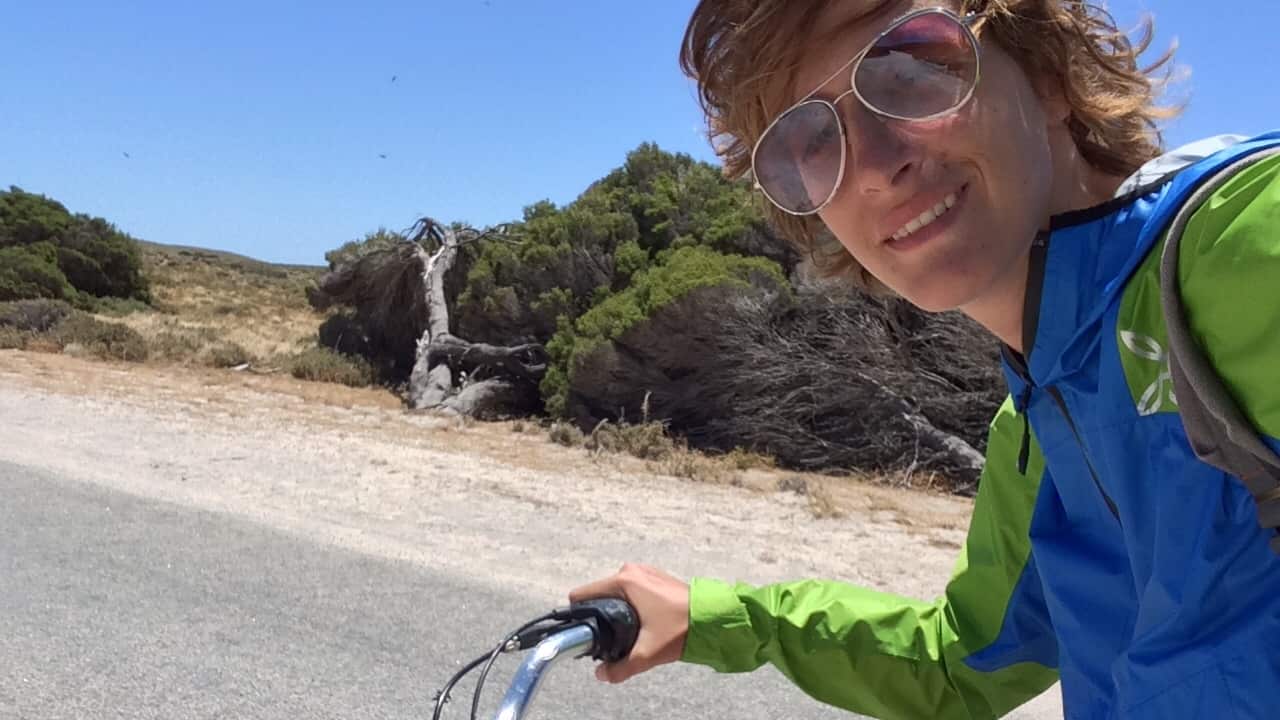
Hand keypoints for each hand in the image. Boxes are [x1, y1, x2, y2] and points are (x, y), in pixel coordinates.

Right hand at [569, 563, 690, 682]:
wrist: (713, 619)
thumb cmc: (681, 629)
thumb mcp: (647, 653)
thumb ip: (620, 667)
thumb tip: (601, 675)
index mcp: (624, 581)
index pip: (583, 594)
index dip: (580, 615)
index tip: (586, 633)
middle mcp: (631, 571)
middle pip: (598, 595)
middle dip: (599, 615)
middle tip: (609, 638)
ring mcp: (644, 572)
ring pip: (614, 594)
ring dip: (615, 611)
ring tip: (626, 633)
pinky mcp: (654, 578)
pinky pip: (630, 591)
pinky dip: (629, 606)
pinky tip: (639, 623)